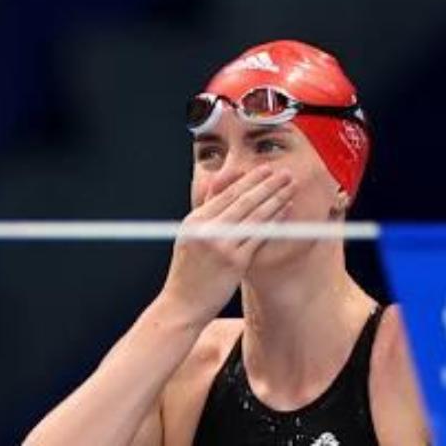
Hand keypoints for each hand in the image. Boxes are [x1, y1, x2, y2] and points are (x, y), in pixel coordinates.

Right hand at [158, 166, 293, 325]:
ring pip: (254, 216)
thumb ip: (207, 211)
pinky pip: (259, 237)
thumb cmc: (189, 272)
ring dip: (275, 199)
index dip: (248, 180)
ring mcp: (221, 245)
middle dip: (266, 184)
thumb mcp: (191, 236)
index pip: (226, 194)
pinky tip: (285, 213)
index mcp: (195, 221)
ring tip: (290, 188)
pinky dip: (274, 222)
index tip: (265, 170)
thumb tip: (220, 184)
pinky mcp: (235, 262)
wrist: (182, 303)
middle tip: (285, 173)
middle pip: (242, 201)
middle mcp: (207, 230)